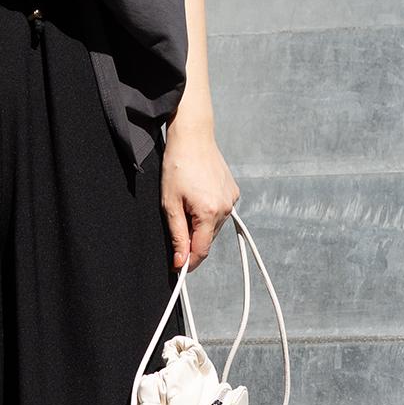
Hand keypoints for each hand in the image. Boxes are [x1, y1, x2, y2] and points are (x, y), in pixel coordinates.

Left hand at [160, 120, 239, 269]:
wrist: (193, 137)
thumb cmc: (177, 166)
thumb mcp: (170, 204)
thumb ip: (177, 235)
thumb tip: (181, 261)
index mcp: (209, 212)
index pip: (201, 250)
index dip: (188, 262)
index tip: (177, 266)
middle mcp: (226, 208)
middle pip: (207, 238)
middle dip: (192, 239)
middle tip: (175, 221)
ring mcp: (232, 199)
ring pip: (214, 226)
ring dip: (200, 225)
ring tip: (186, 203)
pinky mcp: (233, 192)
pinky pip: (220, 212)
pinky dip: (208, 212)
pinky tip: (197, 196)